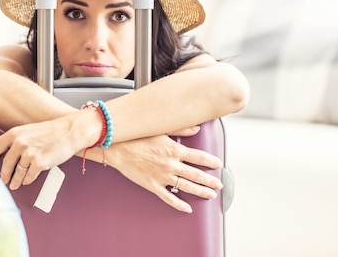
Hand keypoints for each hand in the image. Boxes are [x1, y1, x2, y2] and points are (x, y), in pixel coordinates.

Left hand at [0, 110, 98, 189]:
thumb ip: (18, 140)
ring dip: (15, 181)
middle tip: (3, 179)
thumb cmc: (52, 131)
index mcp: (15, 133)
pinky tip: (27, 180)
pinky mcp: (39, 163)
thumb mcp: (30, 130)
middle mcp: (20, 143)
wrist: (70, 132)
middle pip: (5, 163)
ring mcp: (29, 153)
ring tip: (15, 184)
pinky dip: (27, 180)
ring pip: (17, 173)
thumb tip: (9, 155)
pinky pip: (29, 176)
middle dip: (4, 174)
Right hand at [106, 127, 222, 212]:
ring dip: (201, 191)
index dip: (211, 161)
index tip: (218, 164)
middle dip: (210, 180)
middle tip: (219, 184)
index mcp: (174, 150)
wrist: (118, 149)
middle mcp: (171, 164)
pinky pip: (169, 198)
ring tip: (210, 194)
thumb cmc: (137, 138)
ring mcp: (162, 176)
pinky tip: (187, 208)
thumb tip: (196, 129)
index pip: (199, 157)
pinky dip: (179, 204)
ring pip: (187, 187)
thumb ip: (180, 129)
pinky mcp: (153, 185)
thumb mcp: (161, 130)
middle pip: (197, 174)